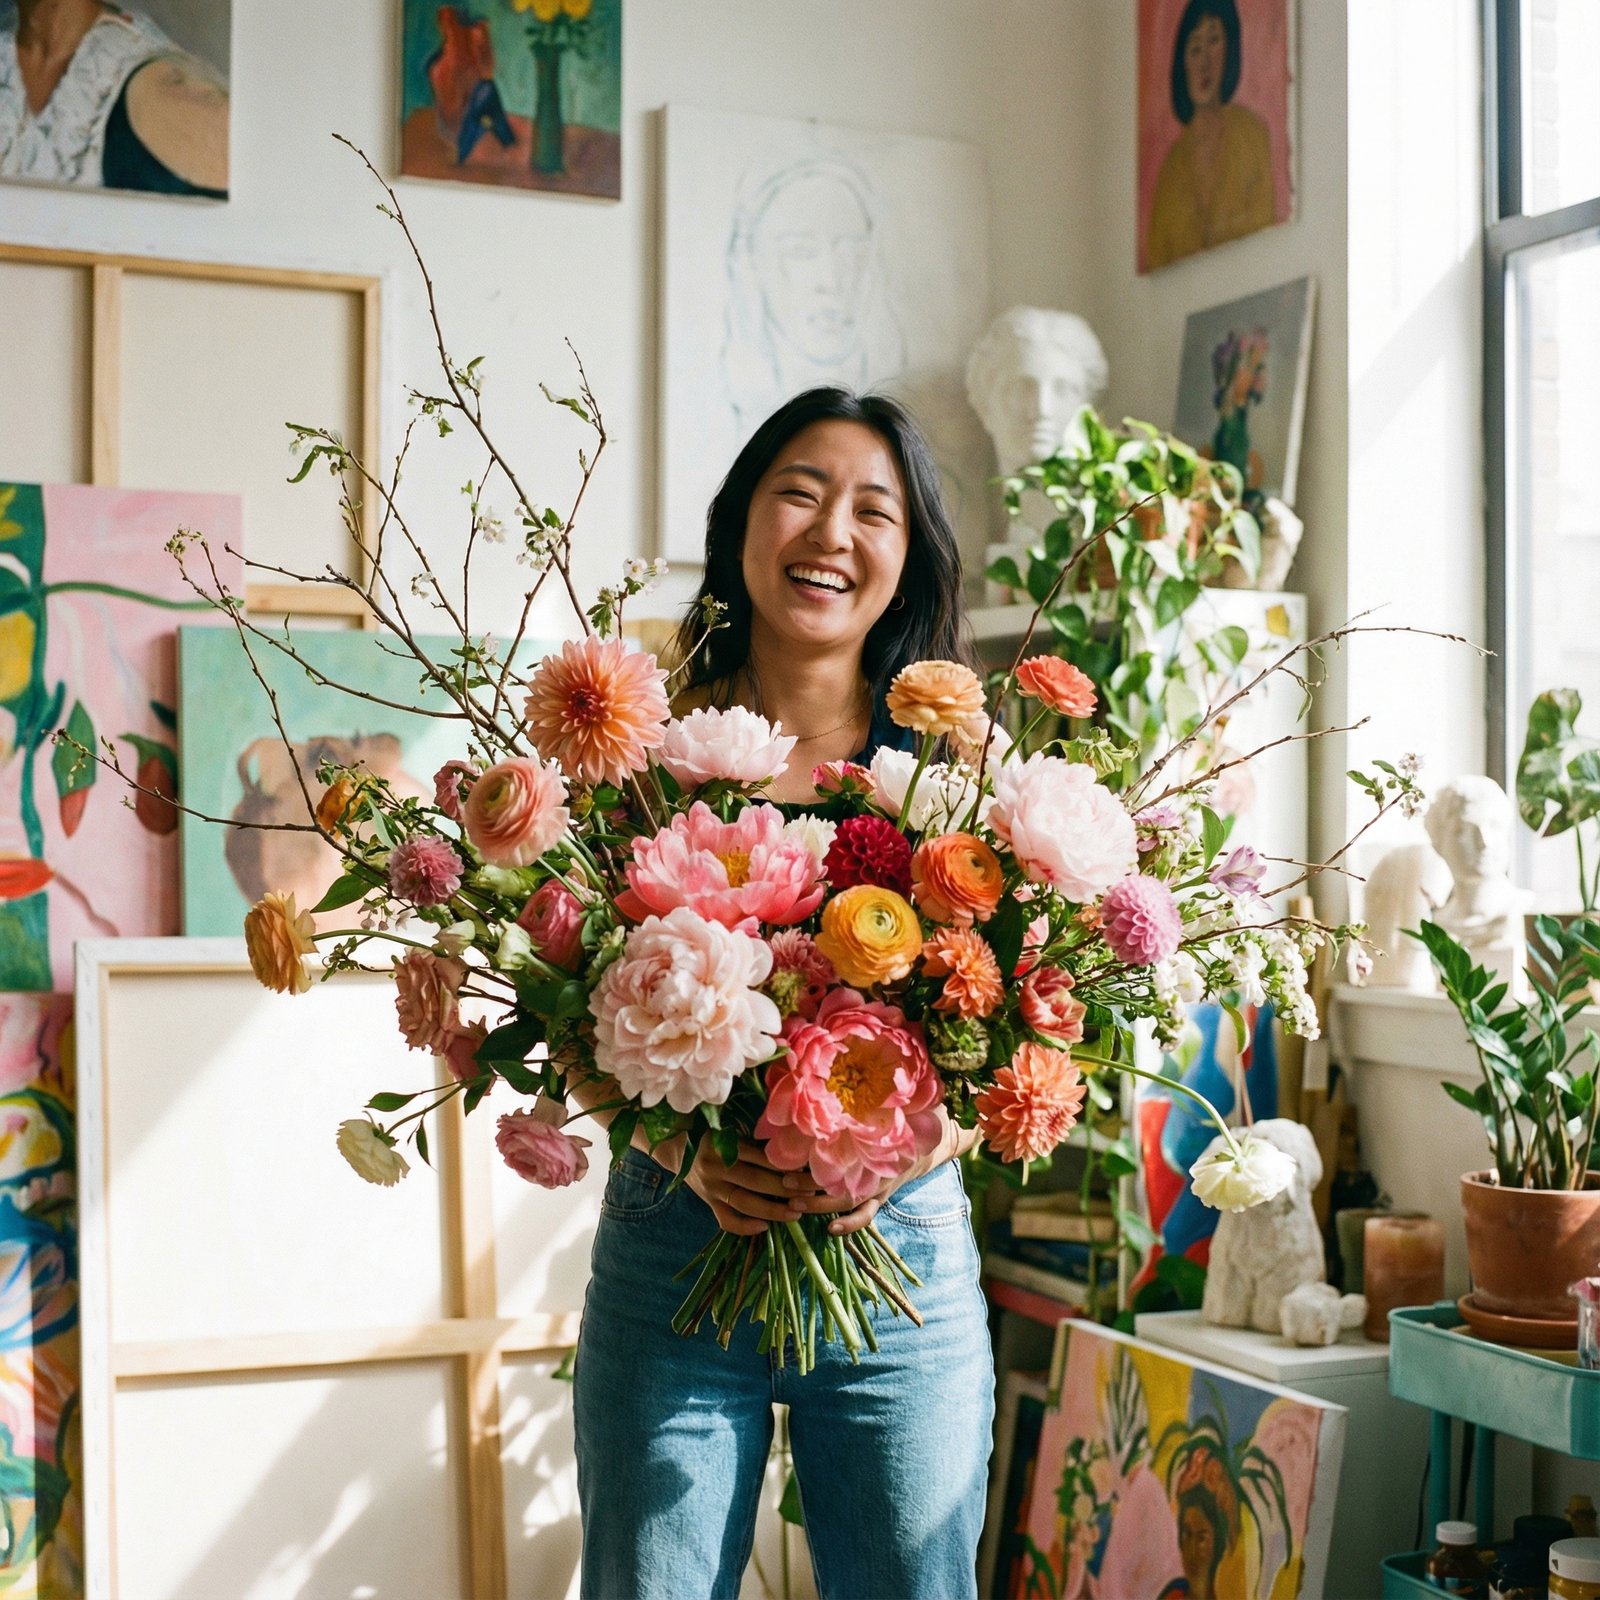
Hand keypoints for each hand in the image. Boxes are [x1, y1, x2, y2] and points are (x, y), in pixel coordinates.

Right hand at [676, 1135, 824, 1236]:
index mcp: (723, 1143)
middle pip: (756, 1181)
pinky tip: (765, 1228)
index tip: (808, 1169)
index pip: (759, 1156)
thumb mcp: (727, 1126)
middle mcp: (716, 1167)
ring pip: (745, 1203)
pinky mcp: (708, 1203)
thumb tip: (790, 1137)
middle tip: (810, 1194)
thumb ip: (751, 1132)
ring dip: (773, 1210)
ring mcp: (711, 1188)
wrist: (676, 1146)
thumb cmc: (710, 1132)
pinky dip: (745, 1227)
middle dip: (786, 1189)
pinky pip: (726, 1220)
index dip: (784, 1164)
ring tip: (796, 1214)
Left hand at [786, 1108, 960, 1236]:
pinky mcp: (878, 1194)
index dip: (827, 1159)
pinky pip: (866, 1214)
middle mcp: (877, 1170)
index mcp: (880, 1146)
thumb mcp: (907, 1102)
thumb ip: (891, 1093)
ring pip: (847, 1203)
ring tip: (790, 1201)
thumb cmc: (914, 1114)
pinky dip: (850, 1224)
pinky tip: (830, 1228)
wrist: (936, 1135)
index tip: (803, 1161)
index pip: (851, 1157)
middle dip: (812, 1188)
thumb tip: (881, 1066)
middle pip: (842, 1187)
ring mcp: (877, 1186)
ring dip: (818, 1205)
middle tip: (784, 1182)